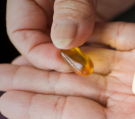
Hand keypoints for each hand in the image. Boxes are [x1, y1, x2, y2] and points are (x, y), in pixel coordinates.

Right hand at [7, 0, 134, 70]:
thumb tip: (63, 42)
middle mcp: (45, 4)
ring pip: (62, 43)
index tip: (63, 63)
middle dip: (56, 59)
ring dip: (72, 59)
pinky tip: (92, 62)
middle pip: (41, 41)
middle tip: (73, 74)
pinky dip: (86, 51)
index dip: (39, 53)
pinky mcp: (88, 16)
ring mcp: (67, 12)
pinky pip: (83, 39)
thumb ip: (72, 6)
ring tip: (82, 73)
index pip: (21, 31)